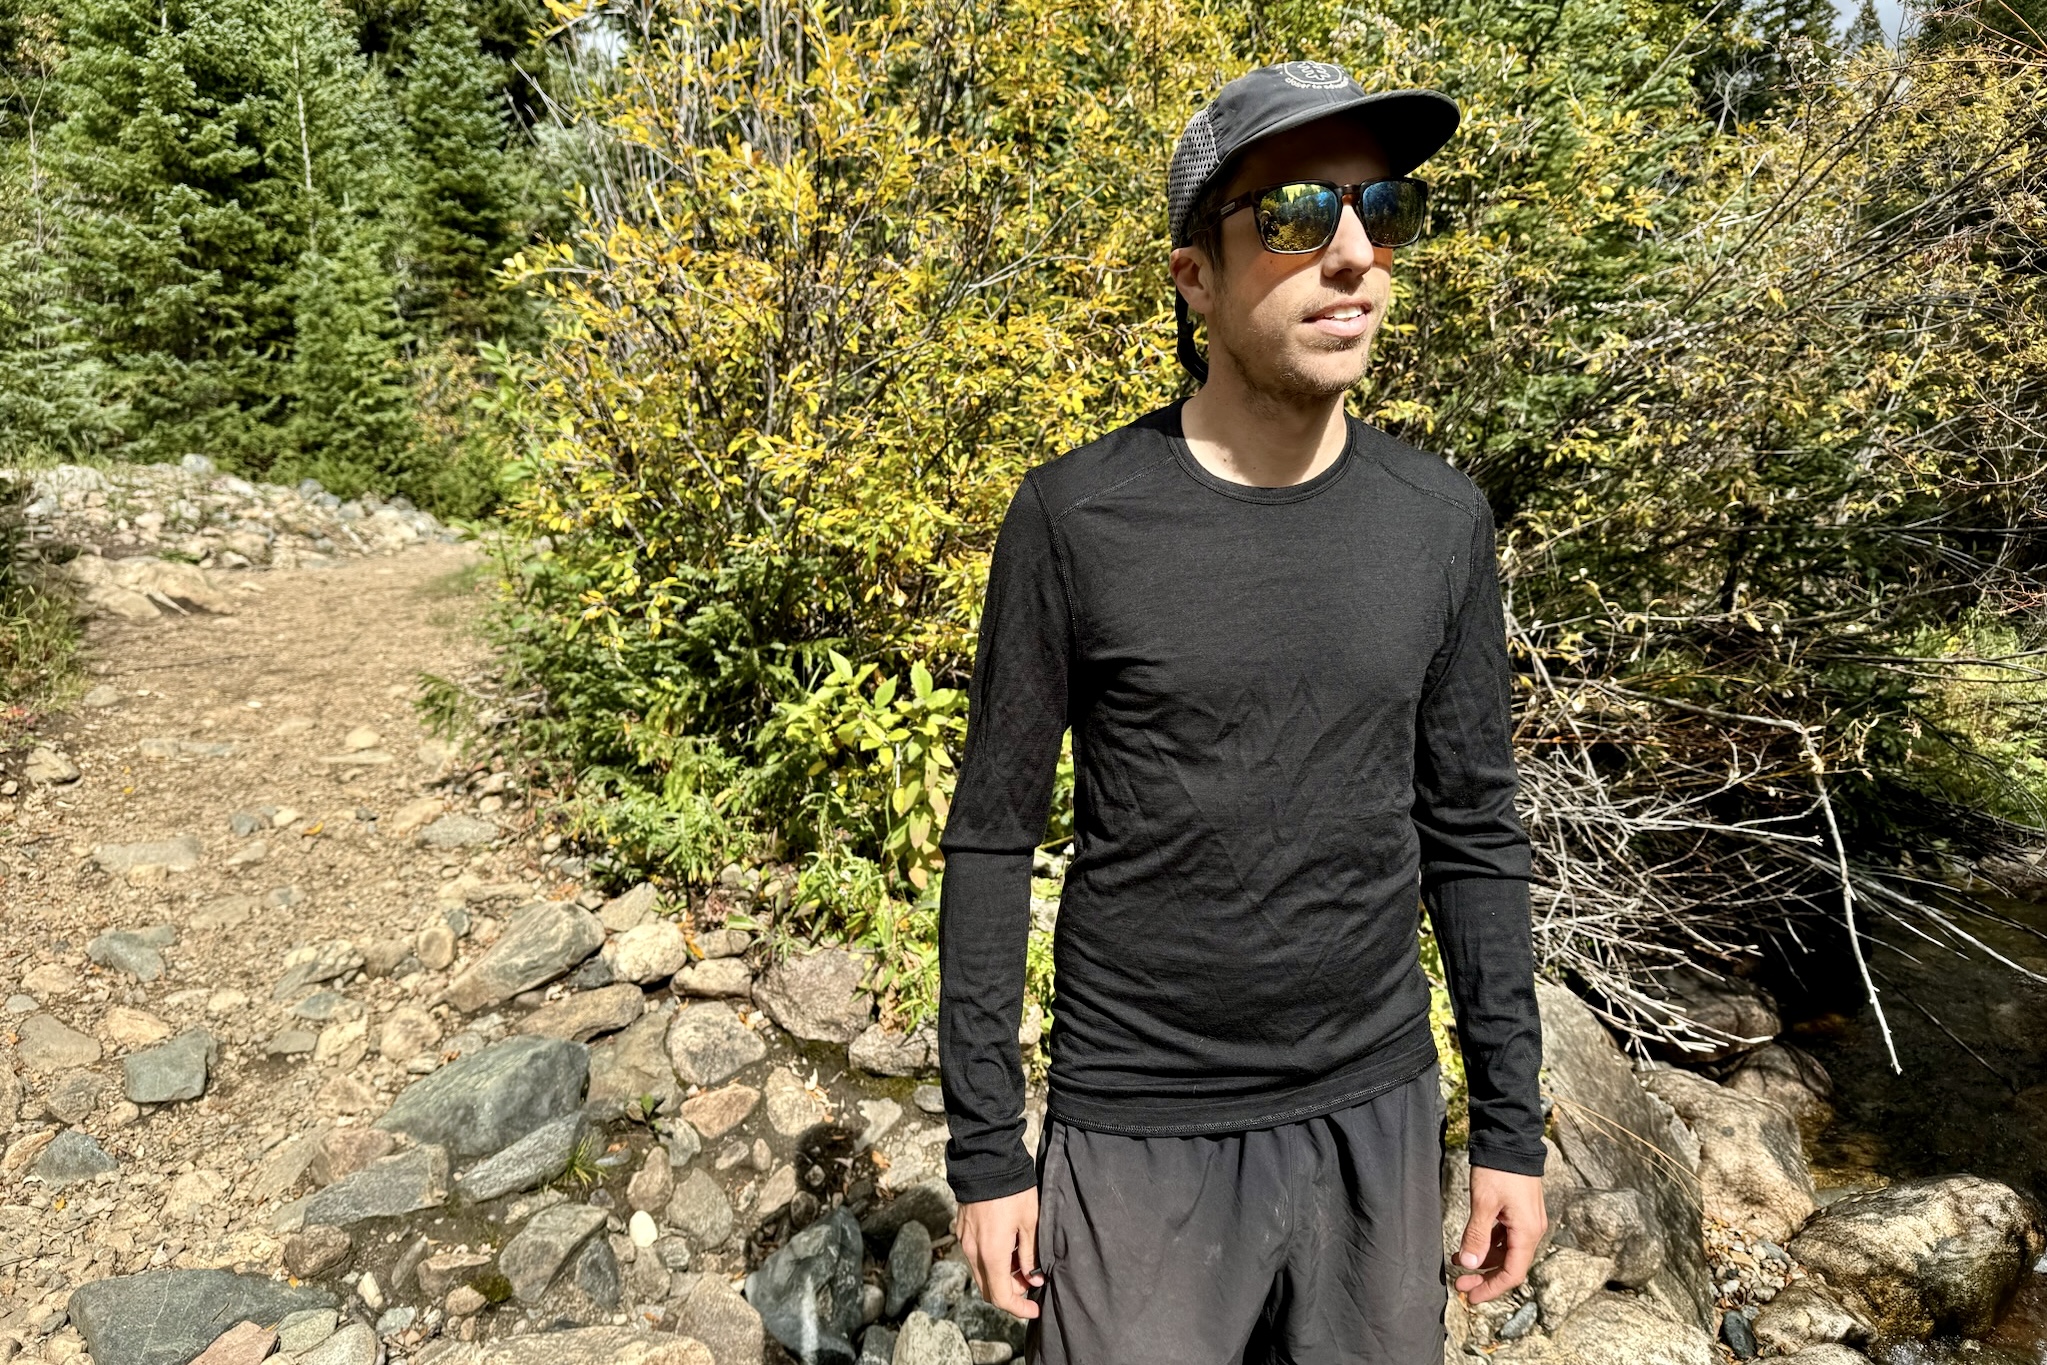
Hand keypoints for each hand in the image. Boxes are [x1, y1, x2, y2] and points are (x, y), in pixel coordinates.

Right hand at [954, 1185, 1043, 1318]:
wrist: (986, 1161)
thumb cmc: (1013, 1190)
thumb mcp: (1031, 1222)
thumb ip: (1030, 1255)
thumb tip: (1033, 1279)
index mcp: (991, 1254)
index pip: (1001, 1297)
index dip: (1019, 1309)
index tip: (1034, 1308)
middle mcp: (973, 1252)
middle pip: (989, 1289)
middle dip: (1011, 1293)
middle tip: (1031, 1281)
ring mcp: (964, 1241)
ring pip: (981, 1273)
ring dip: (1000, 1277)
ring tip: (1022, 1262)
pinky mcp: (962, 1231)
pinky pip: (975, 1257)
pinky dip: (991, 1262)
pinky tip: (1008, 1247)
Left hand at [1451, 1166, 1545, 1303]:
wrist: (1510, 1139)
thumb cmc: (1499, 1170)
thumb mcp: (1484, 1203)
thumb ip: (1477, 1235)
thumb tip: (1470, 1264)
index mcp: (1527, 1232)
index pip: (1512, 1273)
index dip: (1491, 1288)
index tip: (1471, 1296)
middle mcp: (1531, 1230)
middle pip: (1510, 1265)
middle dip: (1484, 1276)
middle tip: (1460, 1283)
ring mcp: (1527, 1221)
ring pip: (1506, 1251)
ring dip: (1484, 1259)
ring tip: (1458, 1260)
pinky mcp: (1519, 1212)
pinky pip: (1506, 1237)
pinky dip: (1488, 1244)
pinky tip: (1470, 1243)